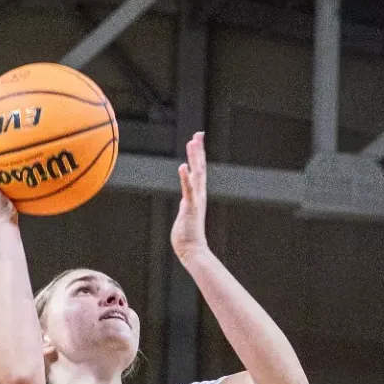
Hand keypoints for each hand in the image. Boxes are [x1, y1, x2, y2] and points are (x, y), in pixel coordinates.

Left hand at [171, 131, 209, 259]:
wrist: (192, 250)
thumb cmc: (187, 234)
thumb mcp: (186, 212)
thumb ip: (187, 203)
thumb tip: (186, 199)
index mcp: (197, 194)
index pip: (199, 170)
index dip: (198, 154)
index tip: (197, 139)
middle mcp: (199, 194)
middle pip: (200, 168)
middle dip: (198, 150)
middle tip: (198, 134)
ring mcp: (195, 200)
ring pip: (196, 174)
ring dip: (194, 158)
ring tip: (192, 143)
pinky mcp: (190, 207)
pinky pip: (188, 190)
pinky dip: (185, 178)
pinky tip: (183, 167)